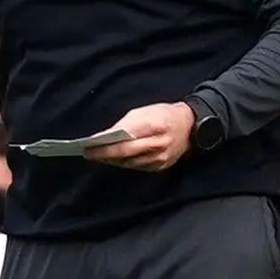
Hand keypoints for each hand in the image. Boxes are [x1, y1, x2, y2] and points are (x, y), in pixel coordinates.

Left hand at [83, 101, 198, 171]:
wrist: (190, 126)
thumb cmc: (163, 114)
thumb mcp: (143, 112)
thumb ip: (125, 125)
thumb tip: (105, 137)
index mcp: (153, 126)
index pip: (124, 139)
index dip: (105, 144)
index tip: (88, 145)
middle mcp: (158, 144)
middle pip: (125, 153)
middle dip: (104, 154)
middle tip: (88, 154)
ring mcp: (161, 158)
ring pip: (130, 163)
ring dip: (112, 160)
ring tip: (98, 156)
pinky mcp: (161, 166)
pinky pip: (138, 167)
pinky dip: (125, 163)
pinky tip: (114, 159)